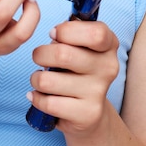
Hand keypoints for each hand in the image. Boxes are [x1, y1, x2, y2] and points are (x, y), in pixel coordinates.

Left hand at [28, 20, 118, 134]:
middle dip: (40, 54)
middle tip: (39, 57)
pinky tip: (39, 96)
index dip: (67, 31)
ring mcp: (98, 92)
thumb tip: (54, 34)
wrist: (90, 111)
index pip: (95, 33)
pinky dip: (37, 98)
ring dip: (36, 78)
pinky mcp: (87, 114)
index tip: (54, 34)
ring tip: (40, 79)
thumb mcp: (78, 44)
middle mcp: (108, 68)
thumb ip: (69, 33)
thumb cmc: (77, 68)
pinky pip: (48, 103)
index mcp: (109, 44)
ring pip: (49, 80)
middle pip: (63, 54)